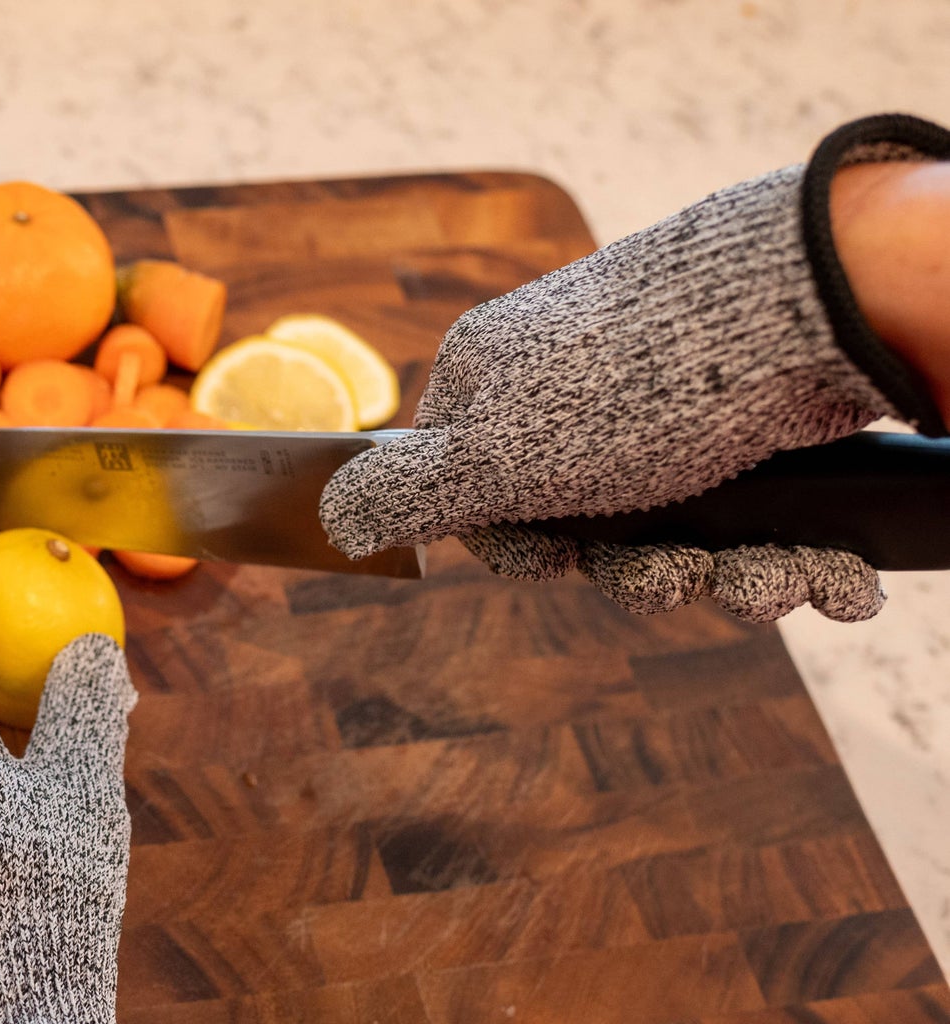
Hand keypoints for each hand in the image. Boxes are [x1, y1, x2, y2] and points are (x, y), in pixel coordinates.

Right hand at [321, 113, 949, 622]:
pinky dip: (793, 557)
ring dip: (733, 579)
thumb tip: (327, 515)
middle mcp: (578, 393)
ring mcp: (670, 405)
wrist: (802, 312)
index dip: (520, 548)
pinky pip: (755, 517)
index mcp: (499, 386)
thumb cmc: (624, 389)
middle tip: (683, 573)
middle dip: (645, 574)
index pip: (477, 493)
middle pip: (590, 528)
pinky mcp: (753, 422)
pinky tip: (829, 572)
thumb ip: (408, 495)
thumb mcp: (493, 457)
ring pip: (683, 535)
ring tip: (779, 574)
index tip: (558, 560)